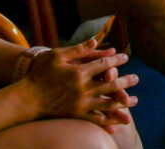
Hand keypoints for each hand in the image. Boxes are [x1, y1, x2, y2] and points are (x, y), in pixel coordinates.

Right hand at [22, 39, 138, 127]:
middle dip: (126, 81)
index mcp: (79, 72)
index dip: (116, 60)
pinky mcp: (76, 115)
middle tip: (136, 78)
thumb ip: (78, 49)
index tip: (126, 57)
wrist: (27, 98)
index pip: (104, 64)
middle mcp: (82, 89)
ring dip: (121, 102)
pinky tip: (117, 123)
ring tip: (133, 101)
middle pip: (110, 84)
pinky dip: (107, 121)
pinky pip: (95, 120)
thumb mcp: (58, 56)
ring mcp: (80, 104)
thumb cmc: (41, 74)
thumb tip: (96, 40)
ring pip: (107, 103)